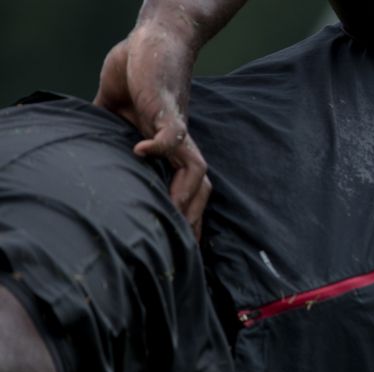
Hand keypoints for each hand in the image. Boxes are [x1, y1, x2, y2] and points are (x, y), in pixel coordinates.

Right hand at [94, 22, 210, 235]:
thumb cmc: (138, 78)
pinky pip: (170, 133)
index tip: (182, 245)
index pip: (191, 191)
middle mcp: (180, 144)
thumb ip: (111, 135)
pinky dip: (159, 145)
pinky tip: (140, 152)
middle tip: (184, 246)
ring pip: (195, 170)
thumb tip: (91, 152)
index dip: (189, 217)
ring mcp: (176, 128)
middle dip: (194, 217)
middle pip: (202, 188)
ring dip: (185, 196)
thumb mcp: (119, 116)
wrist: (151, 42)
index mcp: (171, 149)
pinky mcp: (166, 108)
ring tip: (170, 214)